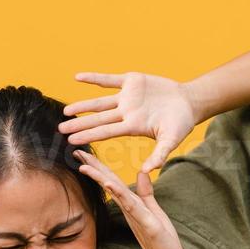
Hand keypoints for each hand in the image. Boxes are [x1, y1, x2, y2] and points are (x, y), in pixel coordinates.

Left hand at [60, 71, 199, 174]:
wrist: (189, 101)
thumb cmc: (181, 123)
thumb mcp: (171, 140)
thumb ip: (160, 154)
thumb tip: (148, 171)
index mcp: (133, 126)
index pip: (106, 132)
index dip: (89, 135)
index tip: (72, 141)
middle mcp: (126, 113)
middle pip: (98, 119)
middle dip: (80, 124)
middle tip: (60, 130)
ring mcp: (127, 97)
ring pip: (100, 102)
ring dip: (83, 106)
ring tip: (66, 111)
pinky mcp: (132, 81)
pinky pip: (109, 79)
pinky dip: (94, 78)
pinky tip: (77, 78)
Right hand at [71, 150, 192, 248]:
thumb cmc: (161, 239)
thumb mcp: (153, 210)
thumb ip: (146, 192)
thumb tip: (142, 172)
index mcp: (130, 204)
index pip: (112, 180)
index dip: (99, 166)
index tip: (84, 153)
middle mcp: (128, 208)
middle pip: (108, 183)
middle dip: (93, 167)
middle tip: (76, 151)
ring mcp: (134, 215)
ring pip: (114, 192)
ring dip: (99, 177)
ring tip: (84, 165)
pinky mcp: (145, 222)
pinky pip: (130, 205)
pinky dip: (118, 193)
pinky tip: (108, 183)